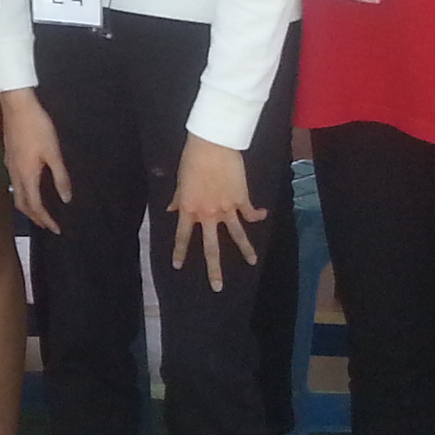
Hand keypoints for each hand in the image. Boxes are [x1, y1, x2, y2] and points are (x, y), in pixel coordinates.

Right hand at [0, 91, 70, 231]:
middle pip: (22, 204)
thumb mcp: (54, 153)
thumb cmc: (38, 128)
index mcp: (27, 176)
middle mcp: (15, 174)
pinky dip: (24, 194)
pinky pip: (15, 184)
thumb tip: (66, 199)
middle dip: (35, 218)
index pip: (35, 206)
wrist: (16, 106)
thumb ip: (60, 177)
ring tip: (40, 212)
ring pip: (17, 194)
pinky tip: (31, 188)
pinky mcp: (9, 157)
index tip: (56, 229)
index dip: (46, 220)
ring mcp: (10, 166)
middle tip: (48, 225)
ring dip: (28, 207)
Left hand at [167, 137, 264, 292]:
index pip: (183, 236)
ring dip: (246, 250)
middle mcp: (208, 214)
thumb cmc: (192, 160)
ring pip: (237, 235)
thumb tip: (171, 209)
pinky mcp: (242, 199)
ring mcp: (226, 209)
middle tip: (217, 287)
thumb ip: (178, 198)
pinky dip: (258, 215)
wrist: (212, 146)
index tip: (178, 267)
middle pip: (211, 247)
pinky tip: (264, 215)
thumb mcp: (180, 181)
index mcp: (189, 209)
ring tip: (252, 262)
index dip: (180, 252)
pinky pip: (251, 212)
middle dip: (214, 269)